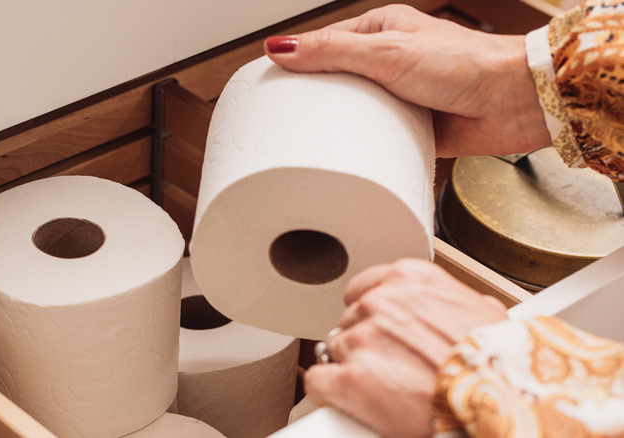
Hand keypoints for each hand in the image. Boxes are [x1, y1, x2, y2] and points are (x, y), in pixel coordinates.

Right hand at [264, 5, 550, 157]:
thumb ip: (332, 52)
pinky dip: (365, 146)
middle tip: (284, 118)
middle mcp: (389, 63)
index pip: (324, 45)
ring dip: (340, 126)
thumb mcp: (387, 53)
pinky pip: (378, 139)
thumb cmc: (466, 64)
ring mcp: (400, 96)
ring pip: (356, 112)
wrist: (514, 103)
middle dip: (315, 99)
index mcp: (380, 32)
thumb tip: (282, 46)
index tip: (268, 83)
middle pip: (336, 81)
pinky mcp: (413, 128)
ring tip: (310, 141)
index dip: (295, 63)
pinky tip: (349, 154)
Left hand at [303, 259, 507, 436]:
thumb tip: (459, 308)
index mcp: (409, 280)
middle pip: (350, 321)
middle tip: (391, 364)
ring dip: (352, 367)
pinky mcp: (351, 379)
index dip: (369, 314)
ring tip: (384, 386)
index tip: (377, 329)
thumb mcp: (484, 313)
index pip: (363, 288)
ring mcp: (363, 340)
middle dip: (366, 343)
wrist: (502, 401)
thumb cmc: (499, 362)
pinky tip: (348, 399)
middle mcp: (380, 304)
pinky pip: (318, 381)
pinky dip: (329, 392)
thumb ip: (453, 302)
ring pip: (335, 350)